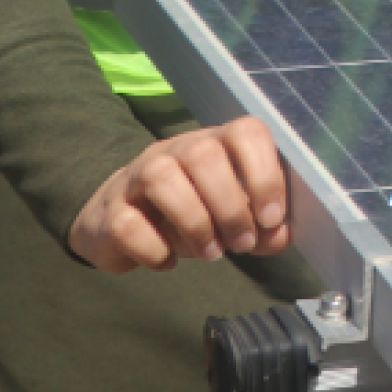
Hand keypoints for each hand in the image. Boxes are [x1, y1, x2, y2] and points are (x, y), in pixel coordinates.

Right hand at [68, 116, 290, 273]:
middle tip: (241, 243)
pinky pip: (127, 223)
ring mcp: (136, 176)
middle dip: (229, 206)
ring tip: (211, 252)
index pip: (245, 131)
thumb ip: (260, 227)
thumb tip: (281, 235)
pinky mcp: (110, 211)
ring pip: (161, 178)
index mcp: (214, 143)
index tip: (271, 218)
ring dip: (194, 222)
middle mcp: (174, 150)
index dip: (264, 172)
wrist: (121, 223)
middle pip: (202, 154)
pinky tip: (168, 260)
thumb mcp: (230, 217)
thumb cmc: (188, 214)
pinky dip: (154, 249)